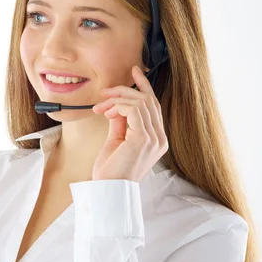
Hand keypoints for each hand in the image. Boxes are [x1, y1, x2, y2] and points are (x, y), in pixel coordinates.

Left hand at [90, 66, 168, 181]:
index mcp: (156, 139)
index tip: (134, 71)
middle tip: (105, 93)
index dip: (144, 86)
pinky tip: (107, 113)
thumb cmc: (110, 171)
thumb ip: (120, 123)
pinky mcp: (144, 138)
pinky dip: (119, 106)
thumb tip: (117, 107)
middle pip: (148, 100)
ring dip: (117, 99)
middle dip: (124, 91)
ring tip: (101, 108)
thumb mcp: (116, 141)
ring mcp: (154, 138)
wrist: (107, 189)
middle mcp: (160, 138)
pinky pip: (134, 109)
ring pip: (141, 102)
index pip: (153, 106)